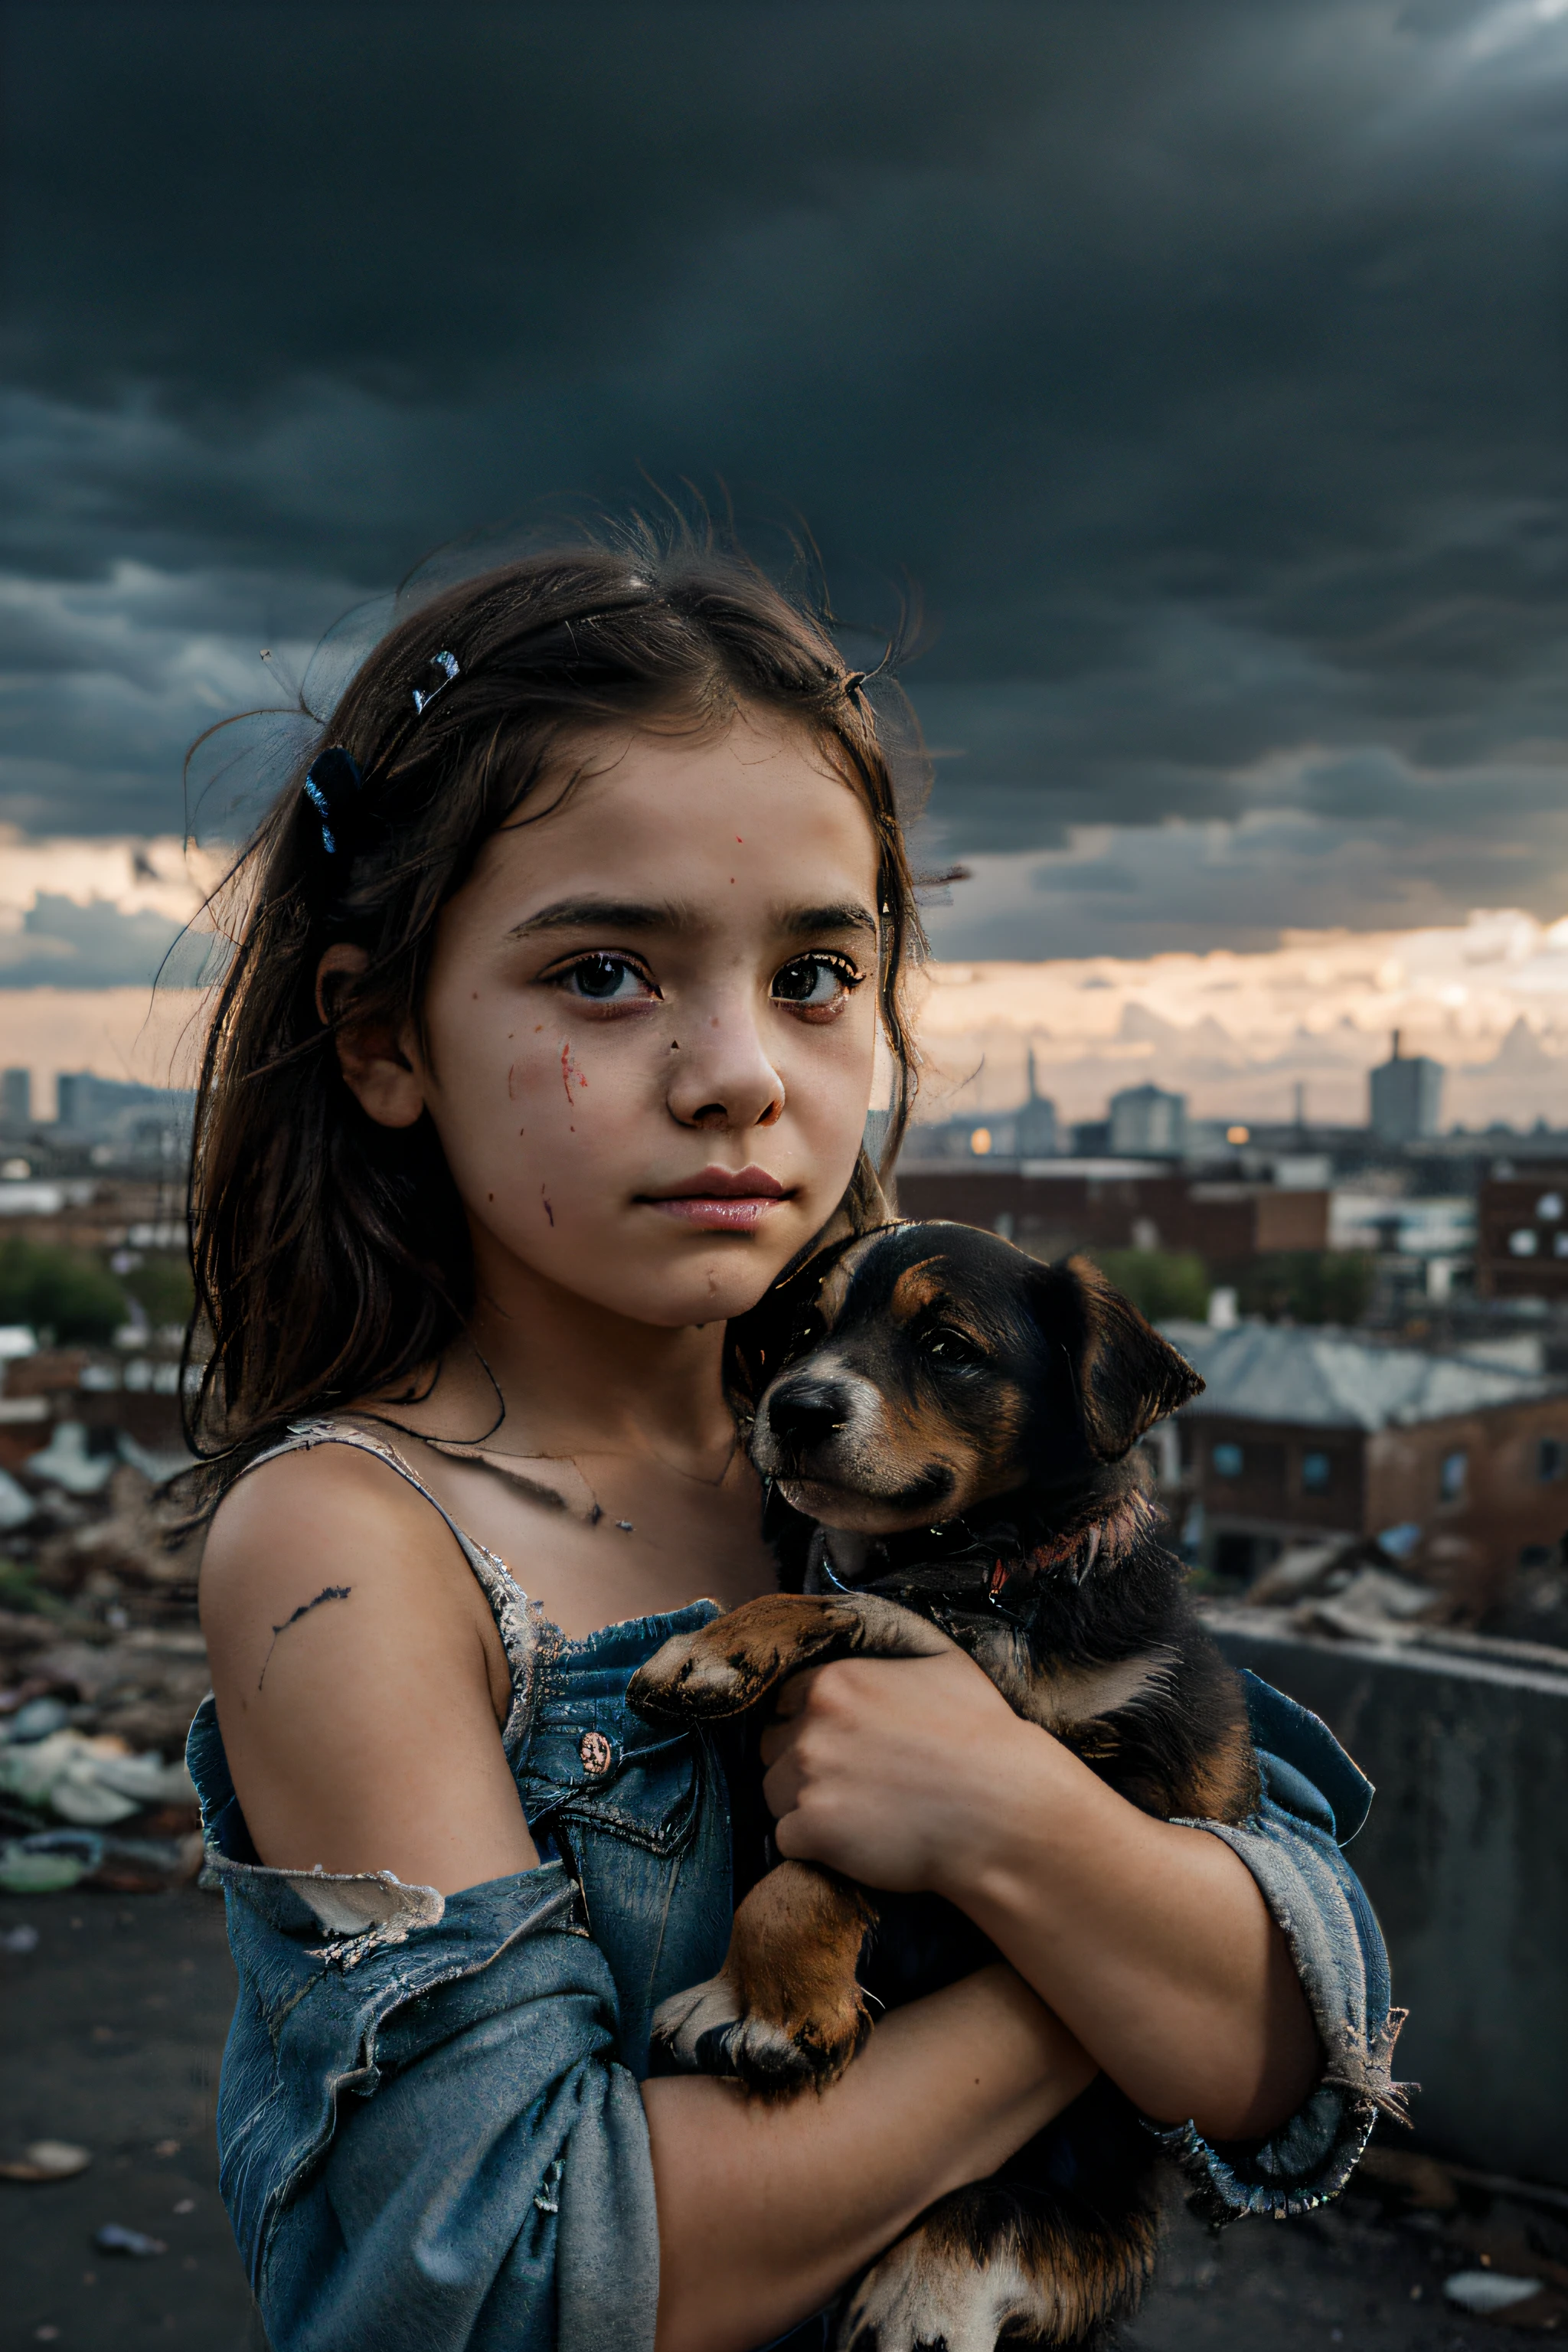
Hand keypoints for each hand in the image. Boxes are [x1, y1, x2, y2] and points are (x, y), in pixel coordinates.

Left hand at [758, 1647, 1045, 1895]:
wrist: (1002, 1811)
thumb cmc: (983, 1735)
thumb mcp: (944, 1663)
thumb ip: (893, 1648)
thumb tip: (876, 1637)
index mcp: (836, 1680)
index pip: (785, 1699)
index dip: (807, 1722)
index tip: (837, 1742)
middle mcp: (813, 1724)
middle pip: (772, 1747)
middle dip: (799, 1762)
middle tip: (845, 1781)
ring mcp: (809, 1778)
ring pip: (773, 1794)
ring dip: (801, 1805)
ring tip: (852, 1814)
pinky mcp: (814, 1829)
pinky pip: (786, 1839)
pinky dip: (811, 1845)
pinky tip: (852, 1842)